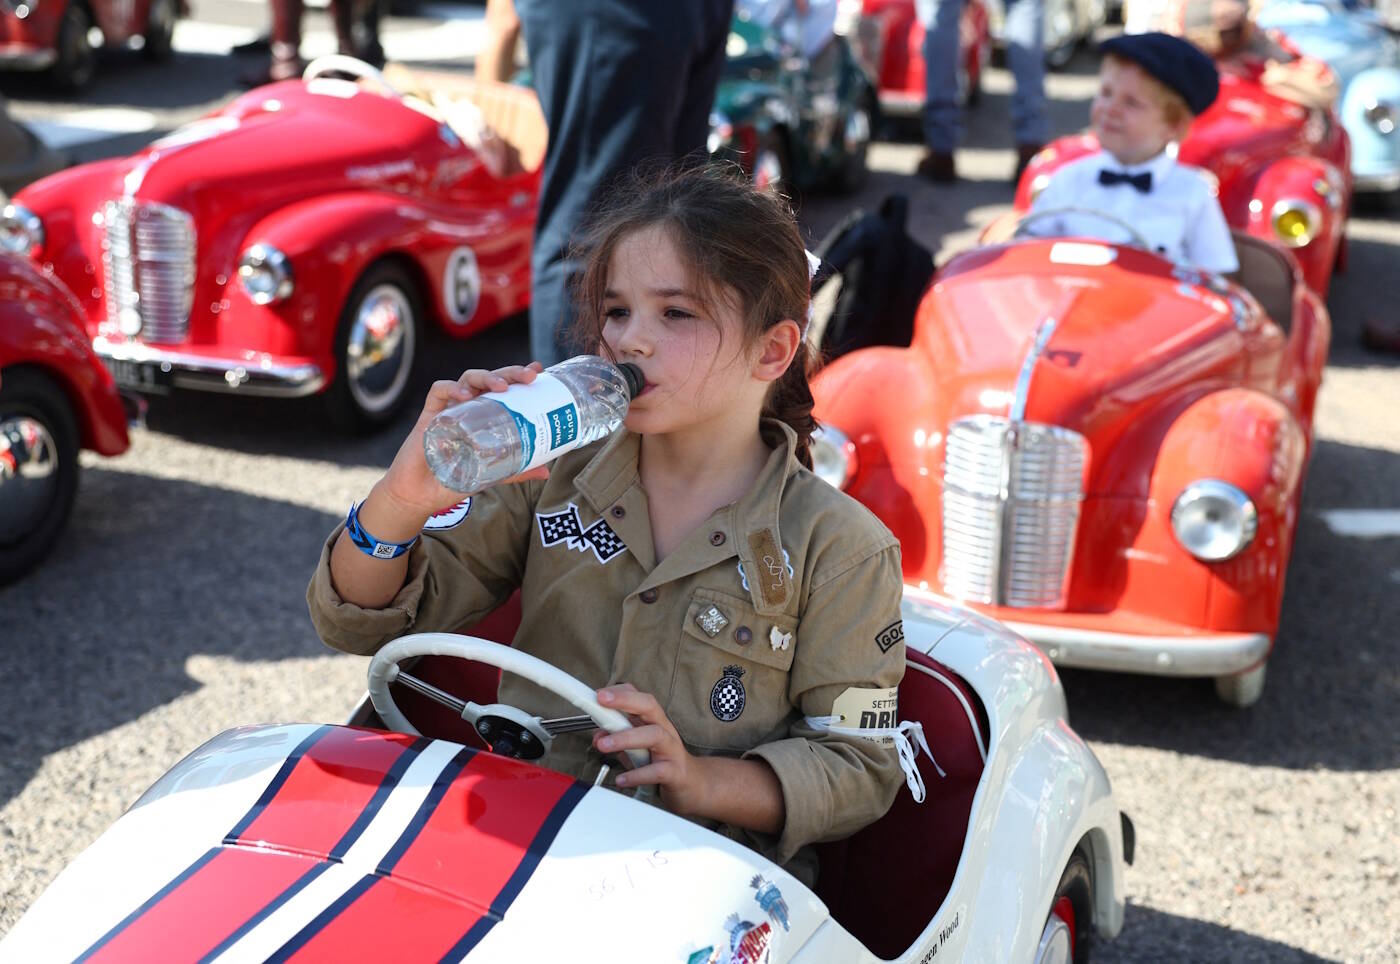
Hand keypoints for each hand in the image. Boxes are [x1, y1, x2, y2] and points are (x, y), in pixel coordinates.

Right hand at [378, 362, 548, 515]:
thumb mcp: (492, 474)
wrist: (421, 496)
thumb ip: (517, 470)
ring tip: (502, 387)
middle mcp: (469, 407)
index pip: (504, 387)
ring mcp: (449, 408)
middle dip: (510, 373)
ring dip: (486, 377)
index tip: (538, 371)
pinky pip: (439, 391)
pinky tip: (465, 396)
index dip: (519, 375)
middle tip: (529, 377)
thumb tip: (546, 472)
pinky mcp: (429, 414)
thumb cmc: (454, 480)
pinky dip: (452, 388)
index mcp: (485, 415)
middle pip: (490, 379)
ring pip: (468, 379)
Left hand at [593, 684, 706, 816]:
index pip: (639, 697)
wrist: (693, 785)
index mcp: (654, 721)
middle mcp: (665, 730)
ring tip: (603, 745)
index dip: (619, 693)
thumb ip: (619, 741)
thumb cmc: (663, 762)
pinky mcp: (675, 772)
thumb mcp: (638, 749)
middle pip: (649, 706)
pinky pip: (657, 771)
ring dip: (626, 737)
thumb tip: (598, 736)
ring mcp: (671, 749)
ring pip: (653, 735)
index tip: (598, 694)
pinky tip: (622, 779)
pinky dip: (637, 774)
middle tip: (601, 701)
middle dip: (625, 700)